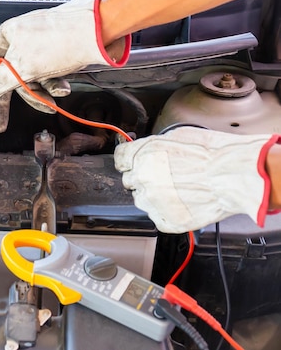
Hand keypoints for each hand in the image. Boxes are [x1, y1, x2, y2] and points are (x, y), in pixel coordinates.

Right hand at [0, 0, 129, 133]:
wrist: (99, 29)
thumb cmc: (60, 40)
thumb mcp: (21, 67)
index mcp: (6, 36)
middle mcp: (20, 41)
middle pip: (5, 77)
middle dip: (6, 101)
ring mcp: (40, 48)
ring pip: (29, 81)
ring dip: (39, 95)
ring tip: (50, 103)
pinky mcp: (57, 55)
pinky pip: (48, 77)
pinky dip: (54, 86)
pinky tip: (62, 89)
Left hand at [114, 127, 280, 232]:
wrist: (234, 175)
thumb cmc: (213, 153)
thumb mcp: (177, 135)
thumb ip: (154, 145)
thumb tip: (148, 149)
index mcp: (141, 156)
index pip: (120, 159)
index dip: (129, 161)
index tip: (133, 164)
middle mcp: (142, 179)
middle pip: (130, 181)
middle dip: (143, 178)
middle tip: (165, 176)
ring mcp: (153, 202)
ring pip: (142, 201)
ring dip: (154, 196)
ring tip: (179, 190)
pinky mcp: (167, 220)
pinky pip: (159, 218)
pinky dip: (168, 212)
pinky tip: (183, 203)